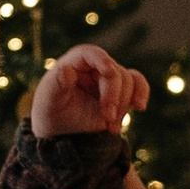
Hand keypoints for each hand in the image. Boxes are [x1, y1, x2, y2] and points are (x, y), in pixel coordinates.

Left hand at [29, 43, 151, 138]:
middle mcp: (93, 68)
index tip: (109, 72)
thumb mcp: (48, 102)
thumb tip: (66, 70)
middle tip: (108, 117)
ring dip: (124, 104)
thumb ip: (56, 85)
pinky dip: (141, 94)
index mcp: (73, 64)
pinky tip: (140, 107)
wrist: (63, 134)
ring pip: (128, 80)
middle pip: (113, 72)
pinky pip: (138, 84)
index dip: (101, 60)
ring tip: (111, 126)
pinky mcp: (120, 92)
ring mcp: (108, 79)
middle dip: (114, 95)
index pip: (89, 53)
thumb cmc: (51, 114)